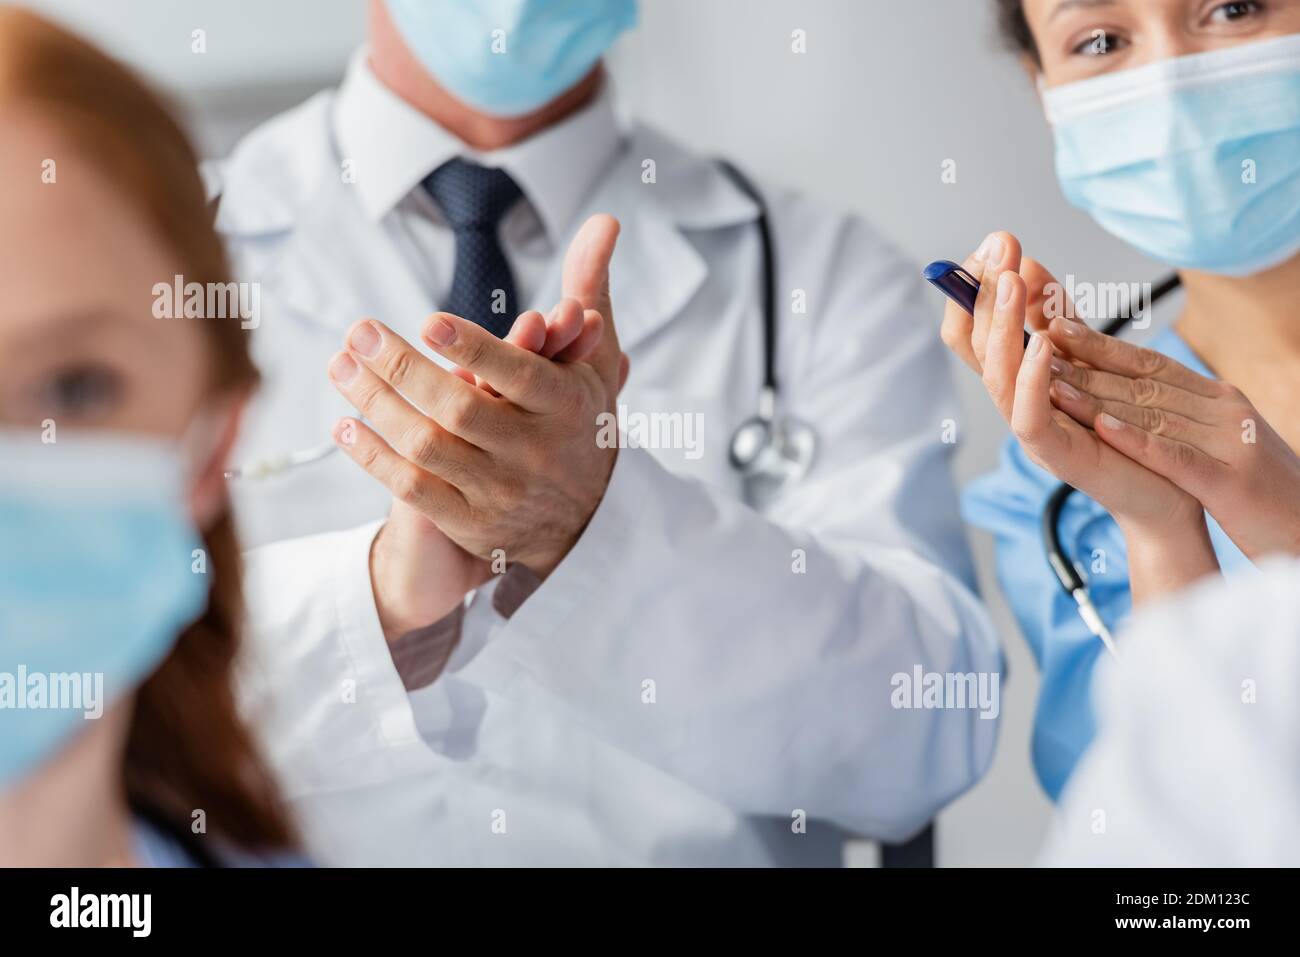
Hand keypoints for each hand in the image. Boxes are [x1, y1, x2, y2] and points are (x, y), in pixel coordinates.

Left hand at [366, 307, 599, 639]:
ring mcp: (501, 491)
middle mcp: (535, 452)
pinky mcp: (470, 522)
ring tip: (340, 366)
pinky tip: (345, 425)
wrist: (585, 517)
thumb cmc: (579, 419)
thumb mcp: (593, 357)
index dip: (475, 350)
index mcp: (566, 405)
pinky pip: (413, 490)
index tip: (429, 321)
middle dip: (404, 369)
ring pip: (429, 448)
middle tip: (359, 332)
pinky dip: (374, 458)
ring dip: (377, 406)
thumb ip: (588, 288)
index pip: (520, 376)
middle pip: (461, 411)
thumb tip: (604, 219)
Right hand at [940, 231, 1218, 601]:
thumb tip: (1027, 263)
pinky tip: (1043, 344)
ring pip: (994, 375)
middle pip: (974, 344)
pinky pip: (1026, 416)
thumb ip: (1058, 317)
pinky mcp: (1053, 453)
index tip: (993, 245)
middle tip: (999, 248)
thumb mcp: (1090, 358)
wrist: (1169, 491)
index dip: (975, 287)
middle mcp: (1012, 401)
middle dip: (984, 292)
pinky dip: (1030, 379)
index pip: (973, 328)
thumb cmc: (1129, 429)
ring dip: (1001, 324)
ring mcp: (1029, 427)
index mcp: (1017, 378)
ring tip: (1012, 282)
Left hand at [1043, 314, 1299, 560]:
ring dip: (1098, 397)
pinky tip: (1102, 428)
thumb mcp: (1225, 443)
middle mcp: (1225, 411)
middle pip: (1144, 383)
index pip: (1153, 366)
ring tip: (1051, 383)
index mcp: (1221, 400)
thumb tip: (1142, 397)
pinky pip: (1175, 455)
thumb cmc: (1266, 494)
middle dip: (1088, 365)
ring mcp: (1228, 442)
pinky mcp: (1229, 481)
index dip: (1103, 346)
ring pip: (1152, 412)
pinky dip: (1137, 440)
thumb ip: (1189, 417)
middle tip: (1039, 346)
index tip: (1060, 328)